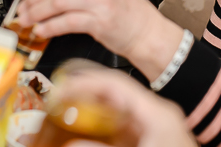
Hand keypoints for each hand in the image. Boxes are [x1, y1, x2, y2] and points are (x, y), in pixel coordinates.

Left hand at [17, 0, 156, 59]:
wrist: (148, 33)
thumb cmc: (126, 14)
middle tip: (21, 9)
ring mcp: (101, 0)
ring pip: (57, 1)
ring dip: (37, 12)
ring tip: (26, 21)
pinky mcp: (101, 21)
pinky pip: (67, 21)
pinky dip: (50, 26)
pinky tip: (41, 31)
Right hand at [55, 68, 196, 146]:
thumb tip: (72, 143)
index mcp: (158, 112)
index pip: (117, 82)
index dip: (87, 80)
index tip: (65, 84)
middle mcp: (159, 116)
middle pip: (116, 93)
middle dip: (87, 93)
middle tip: (62, 97)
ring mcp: (158, 128)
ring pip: (120, 109)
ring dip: (94, 109)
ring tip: (70, 110)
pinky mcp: (155, 138)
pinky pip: (125, 125)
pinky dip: (105, 125)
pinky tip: (90, 132)